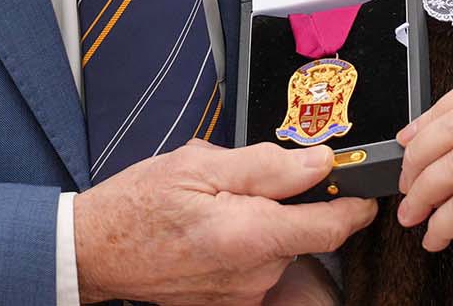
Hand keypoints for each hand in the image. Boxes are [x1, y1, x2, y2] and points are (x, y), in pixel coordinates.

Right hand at [74, 139, 376, 304]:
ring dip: (263, 222)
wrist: (94, 253)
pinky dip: (245, 242)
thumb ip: (266, 165)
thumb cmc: (137, 206)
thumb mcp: (199, 164)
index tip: (359, 185)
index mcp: (249, 236)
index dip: (354, 202)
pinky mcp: (231, 302)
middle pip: (304, 232)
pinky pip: (258, 265)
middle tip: (243, 180)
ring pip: (279, 246)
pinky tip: (210, 230)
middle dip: (287, 202)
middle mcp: (253, 274)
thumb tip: (319, 161)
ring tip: (215, 205)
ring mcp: (242, 294)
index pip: (333, 226)